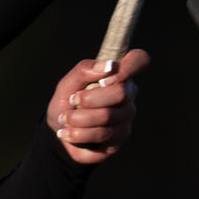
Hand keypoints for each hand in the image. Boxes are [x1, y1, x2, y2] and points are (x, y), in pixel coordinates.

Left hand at [45, 48, 148, 164]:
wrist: (59, 131)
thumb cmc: (67, 102)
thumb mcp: (67, 83)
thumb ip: (85, 70)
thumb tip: (110, 66)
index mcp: (119, 75)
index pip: (139, 60)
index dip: (129, 66)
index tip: (104, 80)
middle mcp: (128, 96)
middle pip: (121, 92)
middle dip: (89, 98)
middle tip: (72, 101)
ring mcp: (126, 118)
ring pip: (107, 116)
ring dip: (78, 118)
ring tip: (65, 120)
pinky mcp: (119, 139)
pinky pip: (101, 134)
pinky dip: (79, 134)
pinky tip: (69, 133)